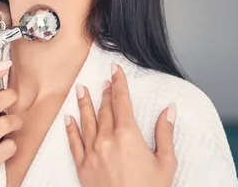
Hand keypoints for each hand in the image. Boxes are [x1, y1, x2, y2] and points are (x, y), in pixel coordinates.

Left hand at [65, 63, 177, 186]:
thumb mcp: (165, 162)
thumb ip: (165, 133)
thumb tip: (169, 110)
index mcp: (128, 135)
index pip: (122, 101)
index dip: (119, 83)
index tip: (115, 70)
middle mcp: (107, 139)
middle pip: (105, 109)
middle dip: (105, 92)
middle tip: (104, 80)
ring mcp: (92, 153)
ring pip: (86, 121)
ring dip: (84, 103)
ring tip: (81, 88)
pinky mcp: (83, 167)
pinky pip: (74, 142)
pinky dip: (70, 129)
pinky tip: (68, 118)